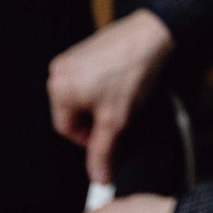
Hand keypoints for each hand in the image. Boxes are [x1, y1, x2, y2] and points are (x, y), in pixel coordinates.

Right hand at [48, 9, 175, 185]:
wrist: (153, 36)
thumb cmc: (132, 72)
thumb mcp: (116, 120)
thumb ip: (103, 152)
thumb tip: (98, 177)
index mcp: (59, 89)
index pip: (66, 129)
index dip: (88, 139)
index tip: (107, 138)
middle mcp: (59, 71)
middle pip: (72, 112)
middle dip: (94, 120)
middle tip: (117, 118)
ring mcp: (72, 58)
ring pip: (81, 96)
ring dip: (99, 104)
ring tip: (122, 98)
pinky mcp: (85, 49)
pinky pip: (87, 78)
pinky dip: (101, 87)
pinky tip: (121, 83)